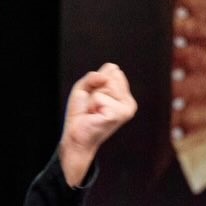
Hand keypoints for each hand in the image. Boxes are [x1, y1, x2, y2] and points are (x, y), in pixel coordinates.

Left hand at [59, 63, 136, 185]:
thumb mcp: (84, 88)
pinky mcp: (118, 114)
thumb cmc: (81, 113)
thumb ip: (93, 76)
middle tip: (92, 105)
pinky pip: (99, 97)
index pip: (113, 70)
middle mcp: (129, 102)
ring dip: (93, 97)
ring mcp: (126, 108)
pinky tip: (94, 116)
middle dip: (95, 88)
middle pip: (110, 76)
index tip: (93, 96)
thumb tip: (108, 71)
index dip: (96, 81)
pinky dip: (91, 105)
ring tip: (93, 111)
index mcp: (124, 95)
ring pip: (106, 85)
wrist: (76, 135)